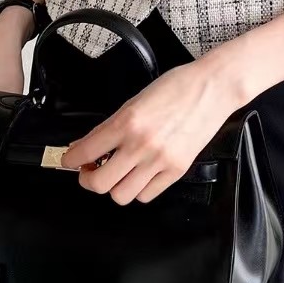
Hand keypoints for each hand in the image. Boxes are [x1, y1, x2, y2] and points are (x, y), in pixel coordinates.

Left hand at [60, 55, 244, 203]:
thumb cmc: (178, 87)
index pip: (85, 152)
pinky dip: (138, 189)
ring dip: (113, 187)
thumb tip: (88, 145)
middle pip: (99, 183)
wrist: (213, 88)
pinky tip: (138, 176)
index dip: (70, 160)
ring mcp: (160, 161)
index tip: (70, 160)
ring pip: (121, 195)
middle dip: (88, 179)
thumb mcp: (134, 101)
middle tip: (89, 171)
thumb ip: (110, 126)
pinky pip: (147, 195)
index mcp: (126, 122)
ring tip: (115, 174)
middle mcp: (141, 144)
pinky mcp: (177, 170)